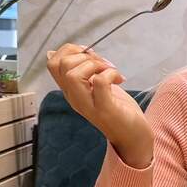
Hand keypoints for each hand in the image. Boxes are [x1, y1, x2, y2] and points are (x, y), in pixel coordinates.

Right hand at [46, 44, 152, 166]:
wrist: (134, 136)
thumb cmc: (116, 108)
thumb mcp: (93, 85)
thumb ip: (79, 70)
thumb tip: (53, 52)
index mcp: (70, 90)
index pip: (52, 63)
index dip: (70, 50)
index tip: (90, 55)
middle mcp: (74, 97)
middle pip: (60, 65)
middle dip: (83, 55)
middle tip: (103, 64)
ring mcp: (87, 104)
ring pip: (72, 75)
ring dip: (95, 65)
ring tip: (110, 71)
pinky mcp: (104, 109)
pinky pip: (99, 82)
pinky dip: (111, 74)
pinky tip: (120, 80)